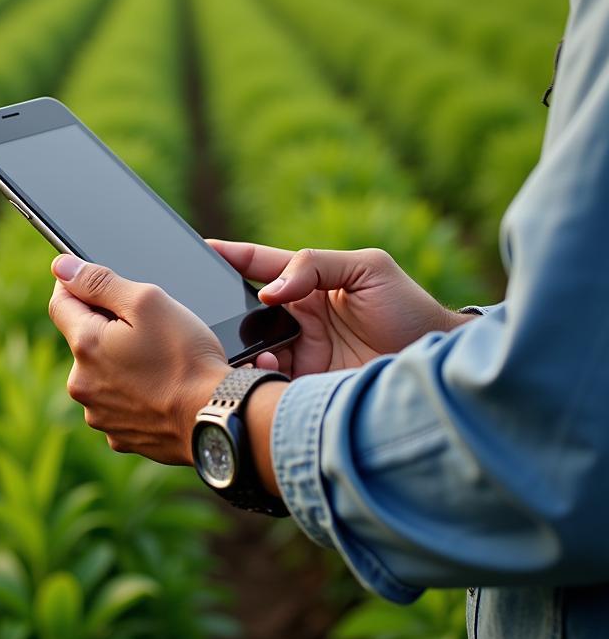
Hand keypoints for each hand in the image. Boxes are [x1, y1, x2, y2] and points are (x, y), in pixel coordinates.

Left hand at [48, 254, 230, 464]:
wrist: (216, 416)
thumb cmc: (186, 357)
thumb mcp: (147, 302)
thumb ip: (100, 281)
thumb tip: (62, 268)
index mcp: (85, 346)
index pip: (60, 303)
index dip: (77, 286)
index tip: (97, 283)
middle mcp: (82, 384)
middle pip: (83, 339)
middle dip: (106, 327)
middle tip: (146, 327)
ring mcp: (99, 413)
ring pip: (100, 372)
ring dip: (118, 361)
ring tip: (157, 360)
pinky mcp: (118, 435)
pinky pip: (117, 401)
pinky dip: (131, 391)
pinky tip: (158, 387)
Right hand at [208, 240, 469, 376]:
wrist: (440, 371)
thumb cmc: (410, 311)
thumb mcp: (368, 269)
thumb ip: (315, 265)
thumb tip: (269, 292)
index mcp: (308, 284)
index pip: (259, 264)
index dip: (229, 255)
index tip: (198, 248)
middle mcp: (298, 320)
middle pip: (246, 311)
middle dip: (223, 310)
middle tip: (205, 309)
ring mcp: (299, 355)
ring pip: (251, 349)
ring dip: (239, 348)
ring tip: (239, 347)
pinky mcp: (304, 390)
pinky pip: (268, 383)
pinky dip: (257, 378)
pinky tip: (261, 372)